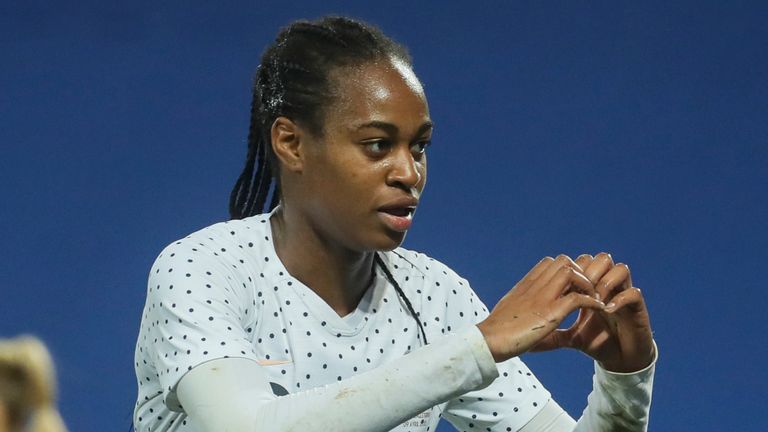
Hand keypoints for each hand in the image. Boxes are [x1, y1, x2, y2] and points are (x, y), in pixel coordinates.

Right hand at [477, 255, 605, 362]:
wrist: (488, 340)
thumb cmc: (496, 332)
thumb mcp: (510, 314)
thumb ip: (522, 308)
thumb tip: (525, 315)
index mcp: (526, 285)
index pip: (549, 263)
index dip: (567, 270)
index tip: (574, 286)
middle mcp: (535, 286)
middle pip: (563, 261)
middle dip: (580, 272)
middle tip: (587, 291)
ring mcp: (543, 298)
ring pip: (571, 272)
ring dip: (588, 284)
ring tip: (594, 298)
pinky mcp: (550, 313)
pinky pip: (578, 298)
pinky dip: (593, 302)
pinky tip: (599, 310)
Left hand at [532, 253, 654, 372]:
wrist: (621, 360)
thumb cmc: (596, 343)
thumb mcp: (569, 338)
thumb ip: (552, 333)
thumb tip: (528, 338)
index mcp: (591, 289)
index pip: (583, 262)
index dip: (573, 269)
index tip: (562, 287)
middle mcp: (609, 287)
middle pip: (601, 259)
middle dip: (588, 271)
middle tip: (578, 290)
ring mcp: (624, 295)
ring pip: (620, 269)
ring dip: (605, 282)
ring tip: (594, 300)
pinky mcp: (638, 308)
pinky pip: (634, 293)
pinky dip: (620, 299)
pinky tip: (606, 311)